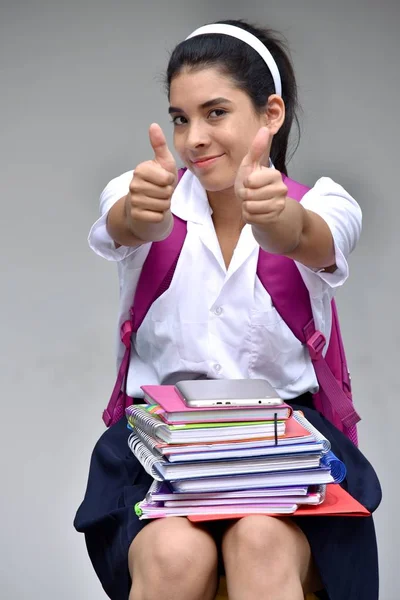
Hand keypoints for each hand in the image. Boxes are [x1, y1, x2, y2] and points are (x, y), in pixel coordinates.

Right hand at [125, 123, 176, 240]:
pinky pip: (158, 216)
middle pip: (166, 192)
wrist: (146, 207)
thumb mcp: (163, 164)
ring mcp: (133, 200)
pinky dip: (159, 216)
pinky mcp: (135, 215)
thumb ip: (159, 145)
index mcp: (140, 169)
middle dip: (168, 194)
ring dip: (164, 205)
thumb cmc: (158, 184)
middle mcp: (133, 184)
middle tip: (161, 192)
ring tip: (157, 201)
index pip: (167, 178)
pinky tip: (153, 211)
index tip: (164, 180)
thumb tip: (153, 125)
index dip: (170, 181)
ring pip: (163, 204)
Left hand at [235, 127, 287, 227]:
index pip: (250, 181)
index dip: (244, 183)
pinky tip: (255, 211)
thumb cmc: (253, 184)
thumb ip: (256, 149)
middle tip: (250, 194)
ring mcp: (279, 205)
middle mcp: (281, 189)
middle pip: (249, 195)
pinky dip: (249, 215)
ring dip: (246, 206)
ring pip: (250, 207)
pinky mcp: (274, 218)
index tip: (250, 183)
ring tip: (252, 202)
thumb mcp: (251, 165)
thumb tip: (265, 128)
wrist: (261, 205)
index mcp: (275, 175)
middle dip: (244, 196)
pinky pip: (251, 218)